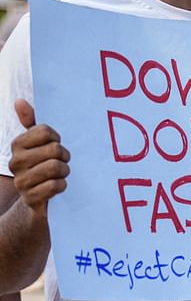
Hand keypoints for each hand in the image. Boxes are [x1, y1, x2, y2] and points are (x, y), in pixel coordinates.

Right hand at [8, 99, 68, 218]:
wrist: (35, 199)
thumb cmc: (41, 164)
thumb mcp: (36, 143)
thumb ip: (30, 122)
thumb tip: (19, 101)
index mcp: (17, 145)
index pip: (46, 132)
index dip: (57, 139)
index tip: (55, 145)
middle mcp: (15, 162)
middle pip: (54, 149)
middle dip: (64, 157)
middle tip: (62, 162)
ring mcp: (21, 181)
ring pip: (56, 167)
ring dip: (65, 171)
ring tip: (60, 174)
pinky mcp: (30, 198)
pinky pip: (55, 186)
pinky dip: (62, 186)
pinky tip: (57, 187)